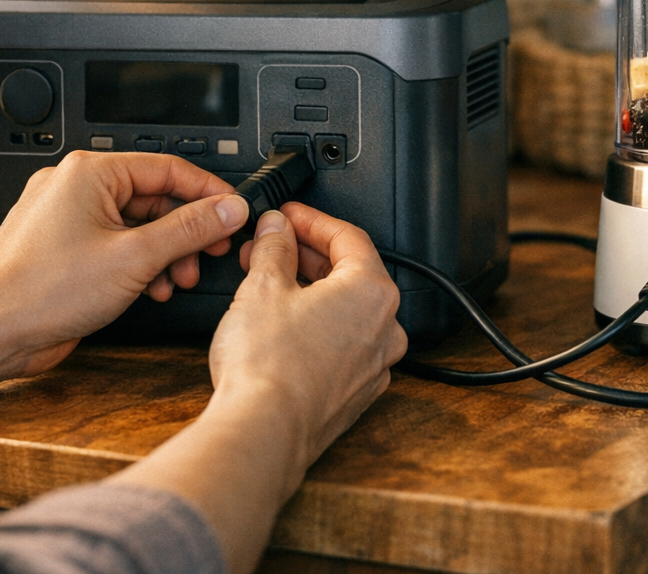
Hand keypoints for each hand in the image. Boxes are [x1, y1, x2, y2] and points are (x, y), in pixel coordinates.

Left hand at [0, 151, 249, 376]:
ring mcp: (66, 218)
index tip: (233, 212)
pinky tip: (150, 288)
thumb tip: (226, 209)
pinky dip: (139, 264)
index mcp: (90, 172)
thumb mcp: (134, 257)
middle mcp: (75, 187)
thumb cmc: (41, 290)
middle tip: (211, 250)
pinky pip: (114, 244)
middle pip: (153, 197)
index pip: (168, 168)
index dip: (208, 192)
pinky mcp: (63, 248)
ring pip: (135, 224)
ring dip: (164, 251)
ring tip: (178, 277)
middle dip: (186, 230)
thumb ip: (188, 229)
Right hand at [109, 202, 405, 573]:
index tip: (287, 215)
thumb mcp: (262, 286)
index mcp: (372, 292)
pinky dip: (317, 326)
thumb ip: (273, 247)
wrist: (264, 432)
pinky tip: (283, 326)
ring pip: (346, 311)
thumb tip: (276, 229)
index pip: (348, 236)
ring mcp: (374, 365)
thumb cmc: (269, 366)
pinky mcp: (355, 393)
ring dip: (310, 289)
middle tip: (270, 245)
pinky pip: (342, 345)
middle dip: (306, 254)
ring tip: (268, 282)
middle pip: (350, 272)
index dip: (311, 219)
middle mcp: (385, 328)